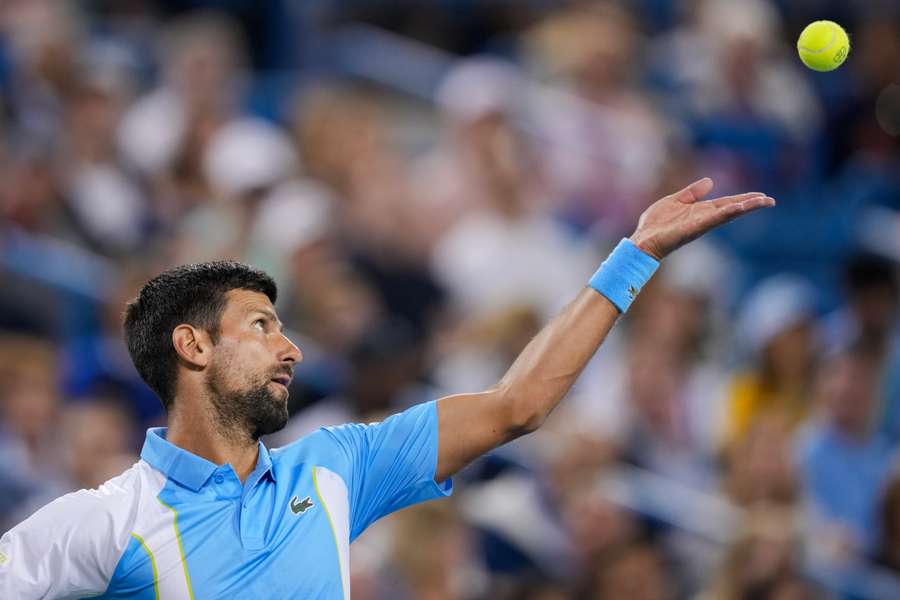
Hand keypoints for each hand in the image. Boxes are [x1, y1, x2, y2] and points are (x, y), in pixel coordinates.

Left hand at [629, 178, 775, 259]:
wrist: (642, 239)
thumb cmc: (656, 224)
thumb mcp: (675, 200)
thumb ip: (692, 192)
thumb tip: (710, 181)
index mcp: (701, 210)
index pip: (727, 203)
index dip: (744, 199)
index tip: (762, 196)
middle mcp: (704, 218)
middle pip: (732, 208)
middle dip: (751, 204)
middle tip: (771, 200)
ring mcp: (700, 224)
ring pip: (727, 214)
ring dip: (744, 208)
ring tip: (761, 202)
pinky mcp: (692, 229)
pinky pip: (711, 220)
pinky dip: (725, 214)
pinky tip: (737, 208)